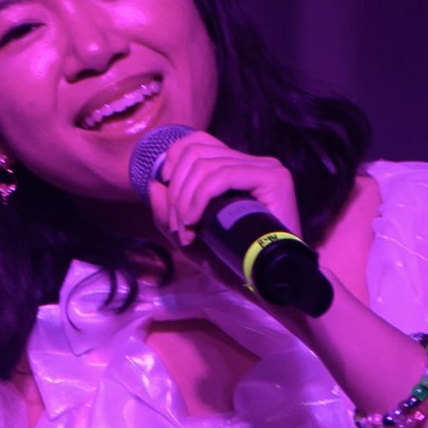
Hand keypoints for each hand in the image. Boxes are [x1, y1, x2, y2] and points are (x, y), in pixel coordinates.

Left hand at [142, 129, 303, 259]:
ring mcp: (265, 167)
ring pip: (205, 165)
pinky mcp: (273, 177)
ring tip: (186, 233)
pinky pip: (222, 176)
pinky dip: (199, 199)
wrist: (269, 284)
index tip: (165, 191)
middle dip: (176, 190)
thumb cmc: (234, 264)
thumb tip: (154, 184)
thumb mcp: (191, 240)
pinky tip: (194, 222)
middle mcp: (253, 162)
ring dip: (185, 201)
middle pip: (197, 151)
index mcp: (238, 168)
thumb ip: (170, 214)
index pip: (199, 142)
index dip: (174, 159)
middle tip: (178, 227)